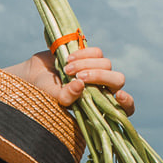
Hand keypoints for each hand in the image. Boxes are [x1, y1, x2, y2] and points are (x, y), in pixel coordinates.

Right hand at [8, 49, 134, 115]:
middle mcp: (103, 89)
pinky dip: (84, 54)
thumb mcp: (54, 98)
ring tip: (66, 69)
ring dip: (86, 65)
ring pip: (107, 64)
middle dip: (99, 76)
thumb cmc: (45, 93)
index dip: (127, 103)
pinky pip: (98, 52)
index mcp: (99, 106)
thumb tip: (81, 86)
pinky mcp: (92, 57)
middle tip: (78, 77)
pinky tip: (69, 59)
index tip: (118, 95)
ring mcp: (99, 72)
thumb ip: (68, 97)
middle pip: (118, 80)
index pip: (125, 109)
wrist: (35, 75)